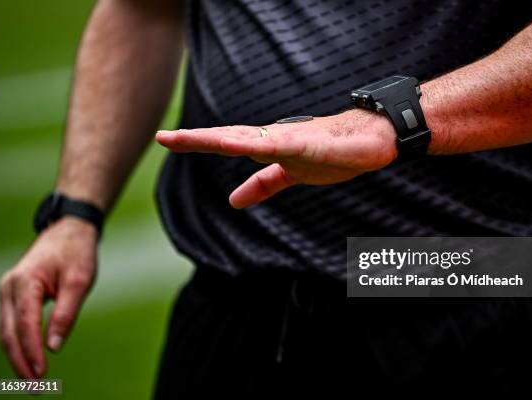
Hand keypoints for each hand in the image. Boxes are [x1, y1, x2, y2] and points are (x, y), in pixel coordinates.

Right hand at [0, 217, 97, 377]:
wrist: (69, 231)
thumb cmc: (76, 253)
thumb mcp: (80, 281)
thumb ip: (66, 313)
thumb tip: (54, 346)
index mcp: (25, 282)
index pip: (25, 324)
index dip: (32, 350)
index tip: (42, 372)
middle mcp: (9, 288)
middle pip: (9, 333)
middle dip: (21, 361)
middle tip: (36, 387)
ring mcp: (8, 291)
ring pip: (6, 331)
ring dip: (18, 356)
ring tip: (33, 380)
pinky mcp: (14, 296)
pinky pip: (11, 325)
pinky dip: (18, 344)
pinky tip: (29, 360)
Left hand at [156, 108, 396, 207]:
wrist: (368, 140)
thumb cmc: (331, 152)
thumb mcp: (289, 175)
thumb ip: (262, 186)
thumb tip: (232, 202)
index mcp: (265, 145)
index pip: (224, 143)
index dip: (196, 142)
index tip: (167, 140)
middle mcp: (271, 138)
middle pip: (226, 138)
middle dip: (193, 139)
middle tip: (162, 138)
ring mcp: (287, 140)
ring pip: (244, 139)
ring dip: (214, 138)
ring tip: (184, 138)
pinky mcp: (305, 145)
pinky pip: (276, 146)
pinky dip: (253, 144)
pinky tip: (232, 143)